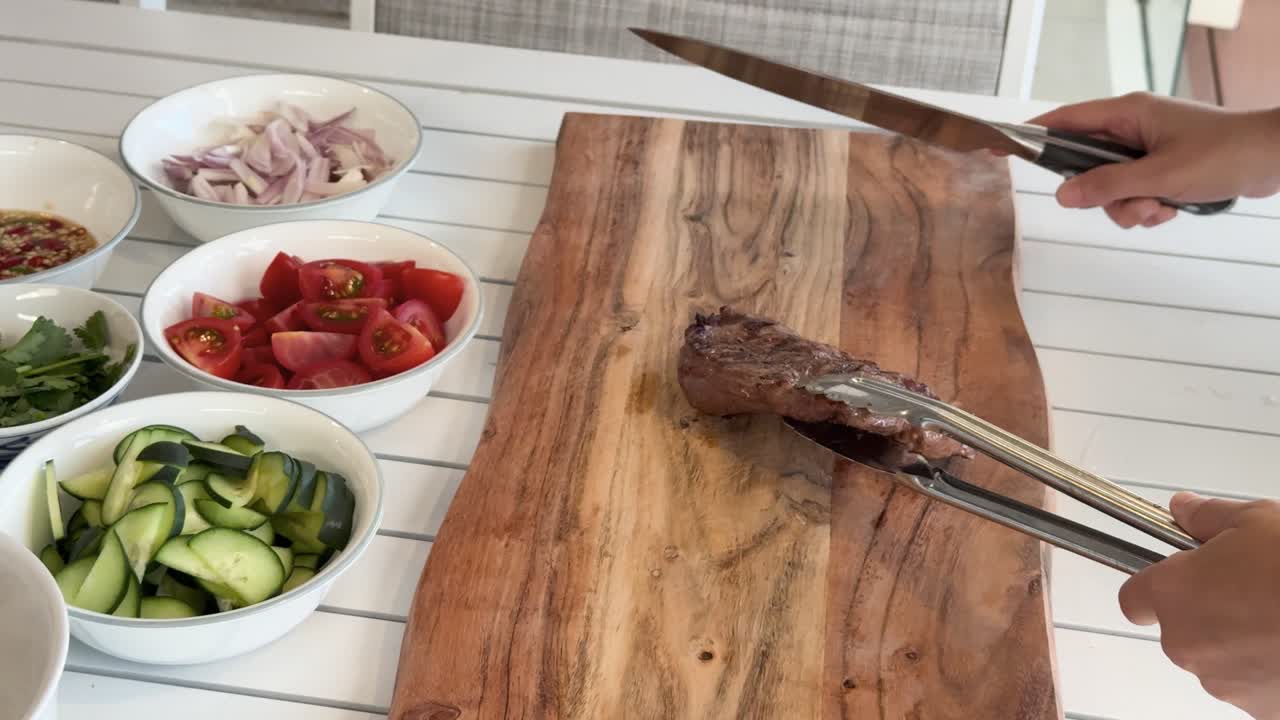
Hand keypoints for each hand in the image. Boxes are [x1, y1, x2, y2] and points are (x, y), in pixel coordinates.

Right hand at [1027, 93, 1279, 227]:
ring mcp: (1147, 149)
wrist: (1273, 158)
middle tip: (1134, 203)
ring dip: (1130, 207)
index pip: (1065, 122)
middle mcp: (1133, 128)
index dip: (1032, 136)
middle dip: (1105, 196)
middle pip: (1087, 167)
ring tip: (1162, 208)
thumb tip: (1063, 196)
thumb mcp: (1159, 176)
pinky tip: (1172, 209)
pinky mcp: (1162, 167)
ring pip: (1111, 188)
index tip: (1000, 148)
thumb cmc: (1223, 154)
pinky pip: (1134, 194)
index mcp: (1127, 114)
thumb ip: (1107, 186)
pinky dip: (1148, 208)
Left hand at [1119, 492, 1279, 717]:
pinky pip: (1251, 685)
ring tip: (1277, 614)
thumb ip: (1208, 518)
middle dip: (1206, 610)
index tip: (1177, 578)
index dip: (1153, 587)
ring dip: (1238, 641)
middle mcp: (1188, 642)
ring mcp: (1223, 681)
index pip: (1134, 598)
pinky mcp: (1258, 709)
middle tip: (1247, 588)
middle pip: (1179, 629)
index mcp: (1175, 593)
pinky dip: (1266, 668)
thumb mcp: (1256, 520)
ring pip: (1217, 659)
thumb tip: (1184, 509)